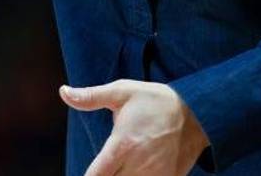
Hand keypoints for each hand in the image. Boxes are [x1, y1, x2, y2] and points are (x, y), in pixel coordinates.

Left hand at [61, 80, 209, 175]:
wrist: (196, 112)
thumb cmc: (154, 100)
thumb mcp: (121, 92)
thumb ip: (90, 96)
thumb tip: (64, 91)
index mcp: (122, 145)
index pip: (96, 175)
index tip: (87, 173)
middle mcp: (138, 165)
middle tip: (105, 168)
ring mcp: (155, 175)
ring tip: (118, 169)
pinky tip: (135, 170)